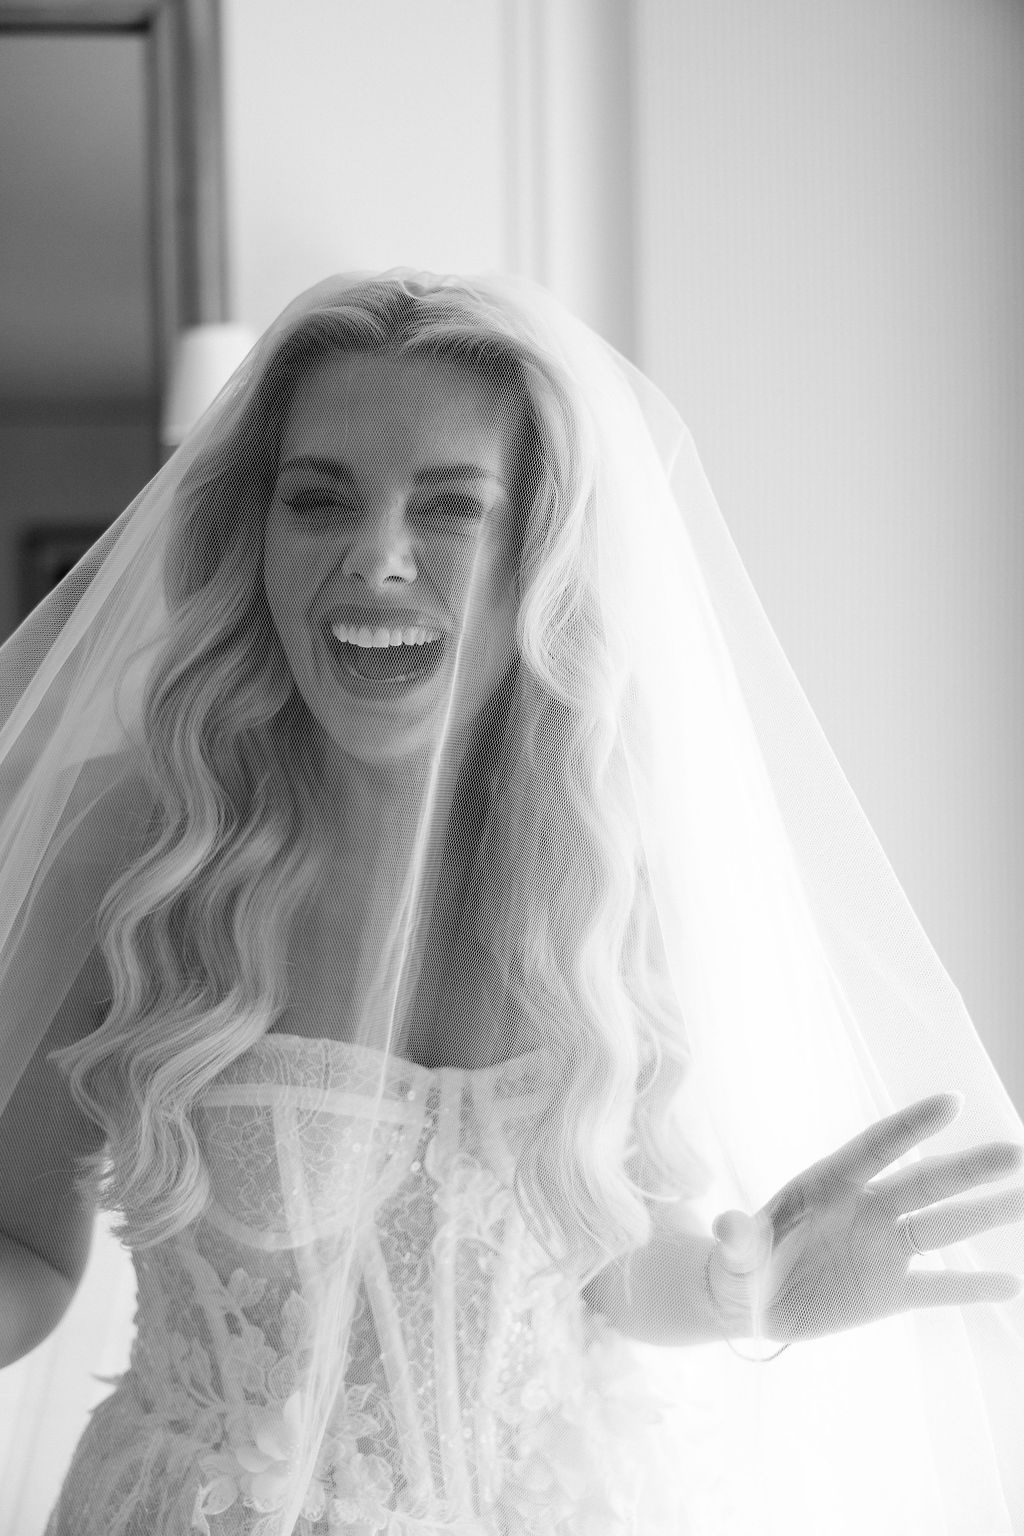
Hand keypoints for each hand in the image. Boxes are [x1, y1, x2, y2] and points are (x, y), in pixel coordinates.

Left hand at [708, 1093, 1023, 1342]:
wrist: (747, 1301)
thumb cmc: (739, 1262)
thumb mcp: (733, 1253)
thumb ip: (738, 1239)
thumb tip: (725, 1223)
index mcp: (827, 1183)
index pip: (877, 1147)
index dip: (913, 1125)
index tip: (953, 1102)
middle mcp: (865, 1208)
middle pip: (924, 1182)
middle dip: (968, 1168)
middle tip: (1014, 1152)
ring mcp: (881, 1249)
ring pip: (942, 1227)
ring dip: (984, 1214)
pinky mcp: (889, 1291)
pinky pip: (938, 1288)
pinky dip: (971, 1288)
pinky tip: (1010, 1285)